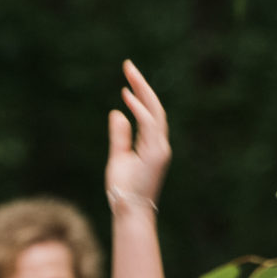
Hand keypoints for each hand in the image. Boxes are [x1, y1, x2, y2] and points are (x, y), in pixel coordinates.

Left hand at [104, 61, 170, 215]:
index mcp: (152, 144)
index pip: (149, 113)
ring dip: (142, 91)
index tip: (126, 82)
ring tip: (129, 74)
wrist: (130, 212)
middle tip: (128, 66)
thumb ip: (119, 136)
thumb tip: (117, 113)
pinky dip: (139, 110)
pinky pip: (149, 126)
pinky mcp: (156, 154)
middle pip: (154, 107)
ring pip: (154, 112)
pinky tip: (127, 97)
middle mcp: (160, 144)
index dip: (140, 95)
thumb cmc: (123, 189)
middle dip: (142, 85)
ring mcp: (160, 149)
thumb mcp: (118, 157)